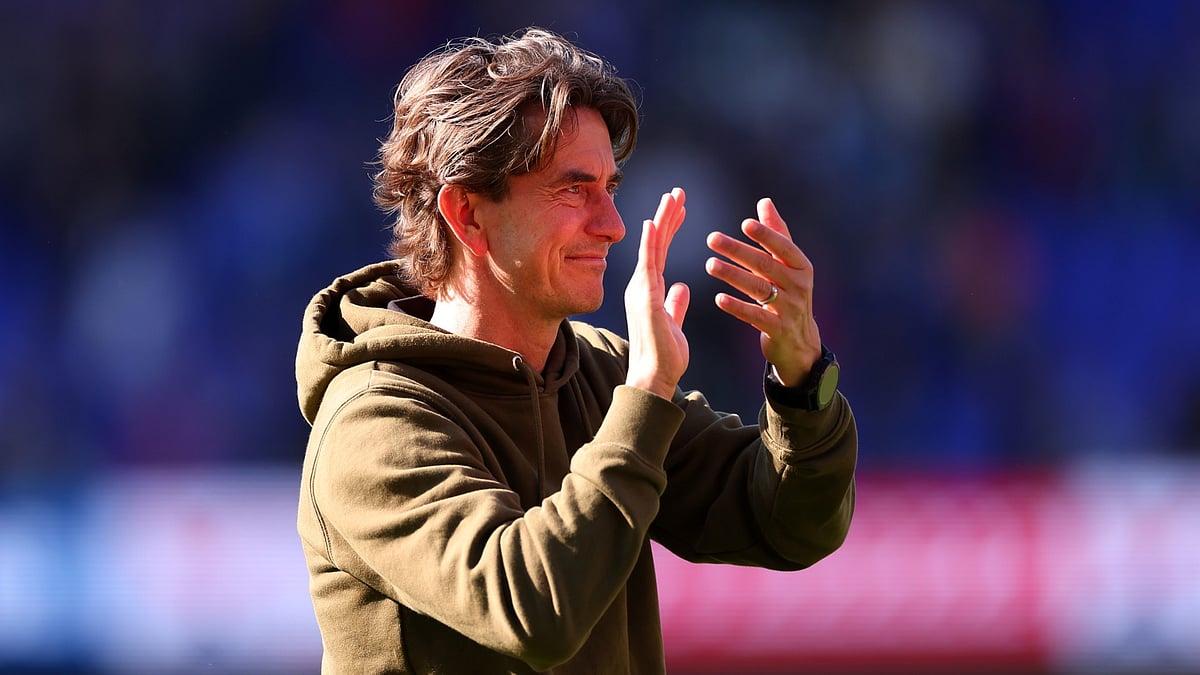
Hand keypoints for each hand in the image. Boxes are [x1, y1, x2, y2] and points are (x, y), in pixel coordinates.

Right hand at [624, 187, 690, 399]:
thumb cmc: (663, 357)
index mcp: (650, 290)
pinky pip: (648, 264)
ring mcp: (641, 289)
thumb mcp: (673, 323)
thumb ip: (675, 303)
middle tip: (678, 192)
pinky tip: (654, 222)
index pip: (662, 252)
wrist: (653, 377)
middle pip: (657, 244)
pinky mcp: (645, 297)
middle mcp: (642, 286)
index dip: (670, 229)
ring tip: (673, 196)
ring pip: (652, 247)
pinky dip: (650, 242)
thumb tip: (681, 287)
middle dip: (667, 216)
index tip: (680, 209)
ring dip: (662, 220)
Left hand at [705, 197, 821, 386]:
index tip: (745, 224)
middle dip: (738, 250)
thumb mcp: (789, 267)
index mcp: (802, 267)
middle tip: (712, 239)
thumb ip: (777, 235)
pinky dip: (737, 307)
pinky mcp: (778, 329)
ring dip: (732, 275)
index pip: (784, 247)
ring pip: (758, 288)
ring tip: (709, 265)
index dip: (766, 235)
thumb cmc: (790, 296)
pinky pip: (755, 316)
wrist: (800, 343)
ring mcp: (790, 309)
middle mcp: (799, 286)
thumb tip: (764, 202)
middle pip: (765, 264)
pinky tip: (718, 298)